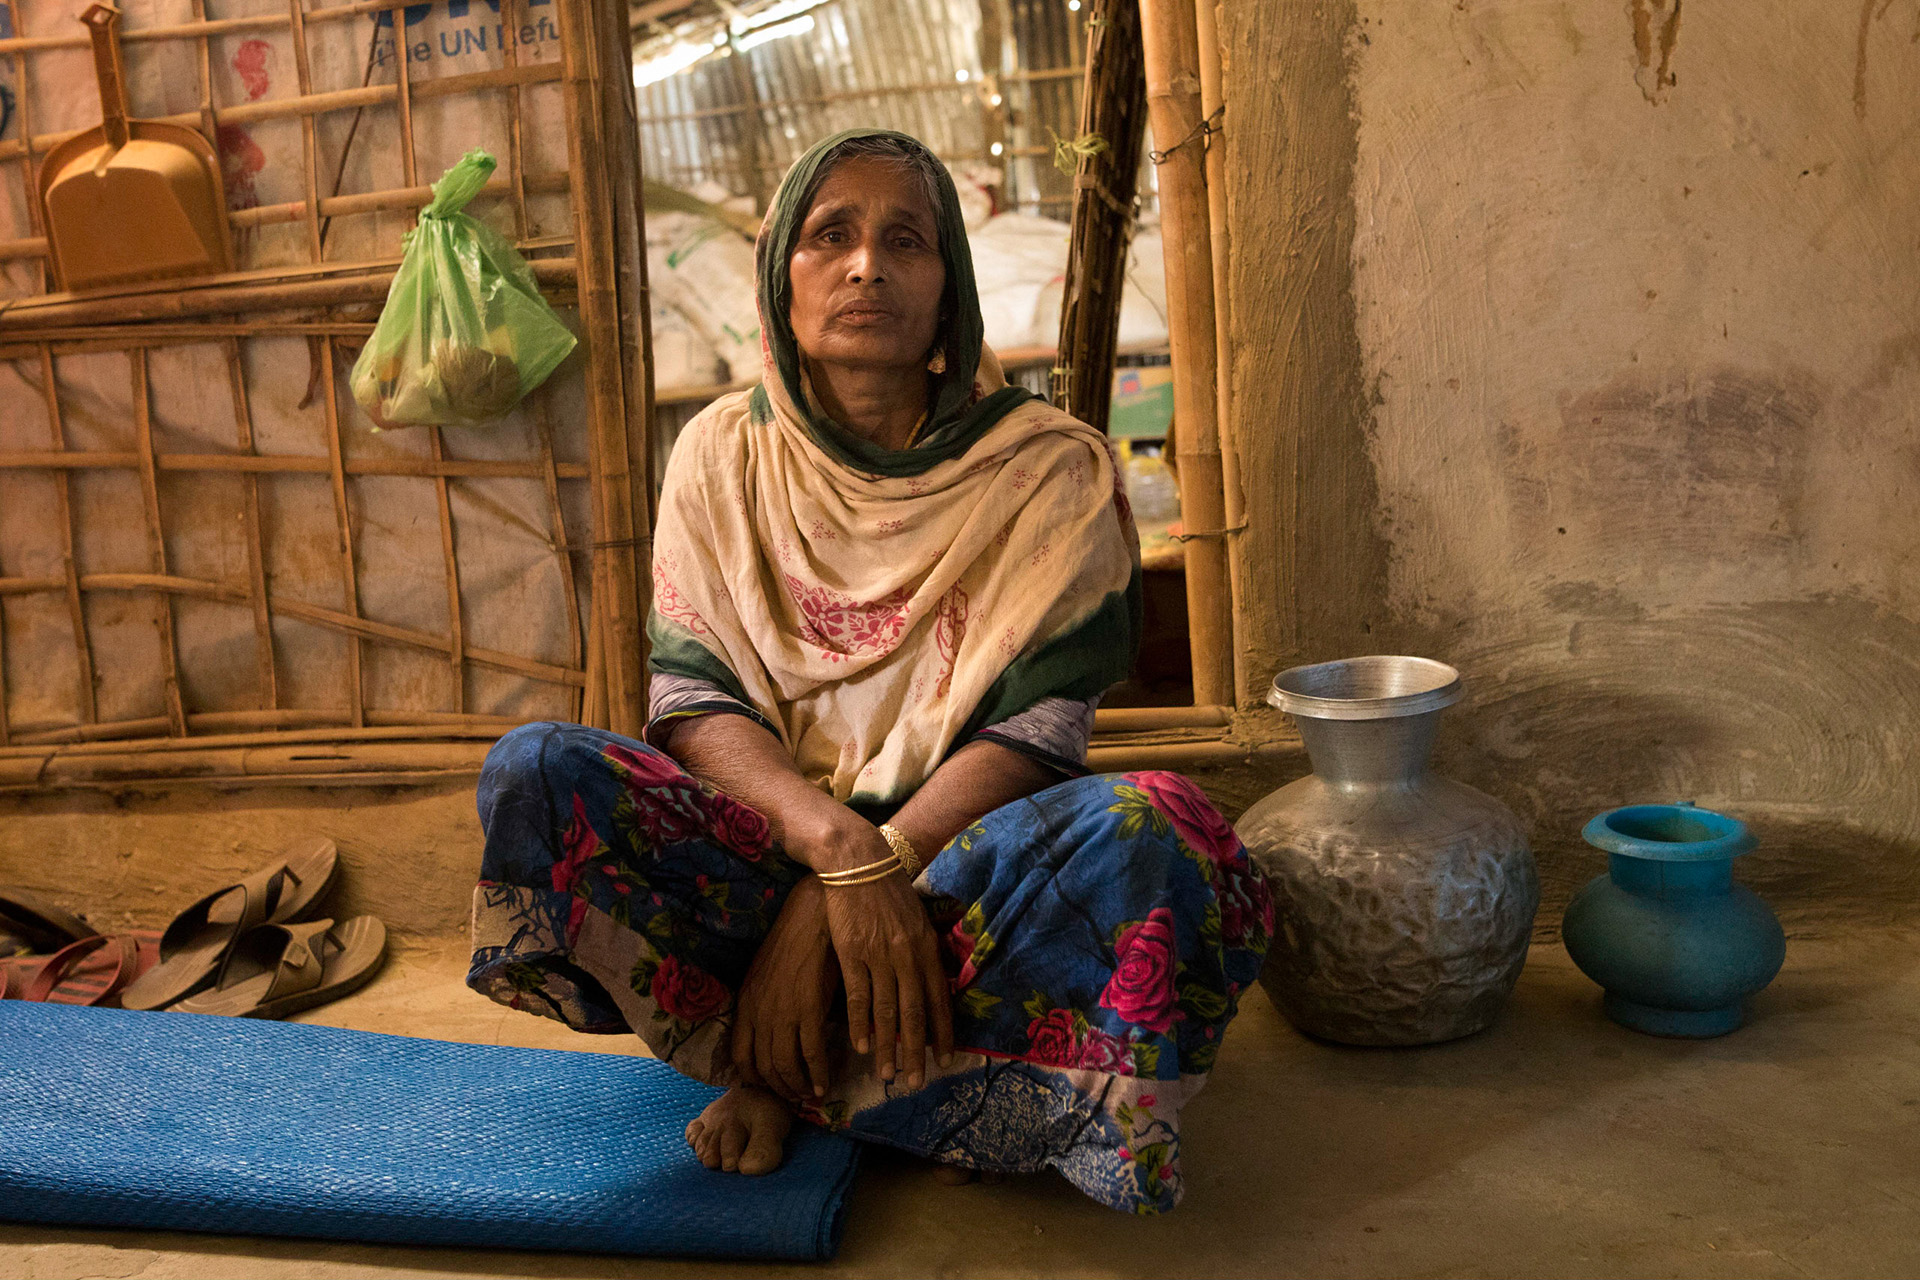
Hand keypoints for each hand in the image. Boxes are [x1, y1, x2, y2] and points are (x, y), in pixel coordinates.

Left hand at [731, 875, 838, 1102]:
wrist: (812, 917)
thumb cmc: (793, 942)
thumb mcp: (766, 975)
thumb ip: (765, 1005)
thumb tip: (773, 1032)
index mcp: (745, 1003)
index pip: (740, 1056)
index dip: (753, 1077)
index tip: (768, 1085)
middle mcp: (758, 1013)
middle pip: (763, 1067)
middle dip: (778, 1088)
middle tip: (794, 1096)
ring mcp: (782, 1012)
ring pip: (785, 1065)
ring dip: (798, 1086)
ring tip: (811, 1093)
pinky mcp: (808, 1009)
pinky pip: (811, 1054)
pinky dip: (817, 1074)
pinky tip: (824, 1083)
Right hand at [817, 830, 954, 1088]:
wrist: (859, 862)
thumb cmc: (889, 891)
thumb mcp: (917, 920)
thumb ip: (924, 953)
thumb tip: (931, 986)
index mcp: (927, 948)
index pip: (939, 1000)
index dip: (942, 1032)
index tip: (945, 1060)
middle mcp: (907, 956)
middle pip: (914, 1014)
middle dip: (916, 1052)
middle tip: (915, 1083)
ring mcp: (879, 956)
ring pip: (886, 1012)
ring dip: (887, 1047)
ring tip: (887, 1074)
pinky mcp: (851, 954)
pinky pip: (858, 997)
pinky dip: (860, 1023)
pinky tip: (862, 1045)